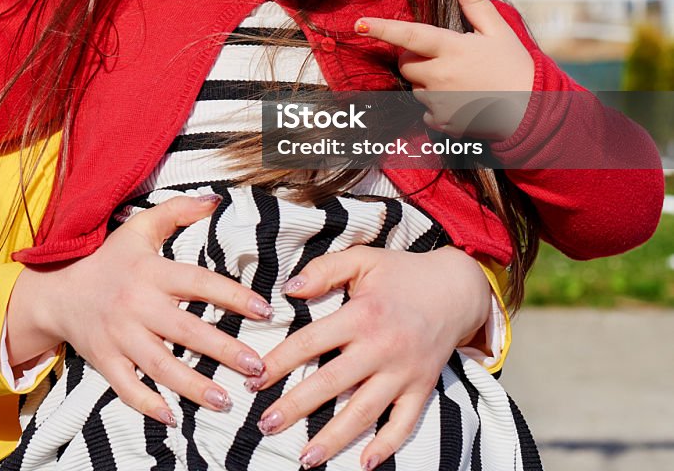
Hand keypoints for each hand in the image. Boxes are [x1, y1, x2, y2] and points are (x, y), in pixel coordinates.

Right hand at [7, 194, 273, 425]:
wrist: (58, 291)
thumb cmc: (109, 259)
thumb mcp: (140, 228)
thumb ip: (178, 210)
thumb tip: (216, 199)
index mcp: (151, 272)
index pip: (198, 282)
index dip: (232, 296)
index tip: (263, 310)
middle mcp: (137, 305)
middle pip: (185, 330)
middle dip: (223, 350)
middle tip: (257, 367)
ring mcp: (119, 336)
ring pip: (160, 365)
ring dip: (194, 385)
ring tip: (225, 400)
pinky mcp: (104, 361)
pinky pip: (127, 387)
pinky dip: (148, 404)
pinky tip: (174, 417)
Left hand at [248, 246, 492, 469]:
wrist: (456, 288)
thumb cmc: (401, 273)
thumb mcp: (362, 260)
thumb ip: (324, 270)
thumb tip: (289, 289)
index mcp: (362, 314)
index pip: (311, 341)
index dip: (280, 361)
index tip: (254, 378)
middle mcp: (381, 347)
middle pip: (332, 383)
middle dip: (296, 407)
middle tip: (265, 425)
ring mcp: (403, 372)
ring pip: (364, 411)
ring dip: (334, 438)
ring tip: (305, 458)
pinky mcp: (422, 388)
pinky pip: (405, 423)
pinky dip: (387, 445)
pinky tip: (364, 462)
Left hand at [355, 0, 534, 138]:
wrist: (531, 113)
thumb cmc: (515, 68)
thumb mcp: (499, 31)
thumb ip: (475, 4)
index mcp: (452, 49)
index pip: (410, 36)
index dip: (383, 29)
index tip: (360, 24)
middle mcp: (441, 76)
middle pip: (406, 62)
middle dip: (415, 57)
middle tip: (443, 56)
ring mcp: (439, 102)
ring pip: (414, 86)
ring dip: (427, 81)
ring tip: (459, 80)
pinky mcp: (441, 122)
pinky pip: (424, 109)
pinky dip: (435, 104)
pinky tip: (460, 100)